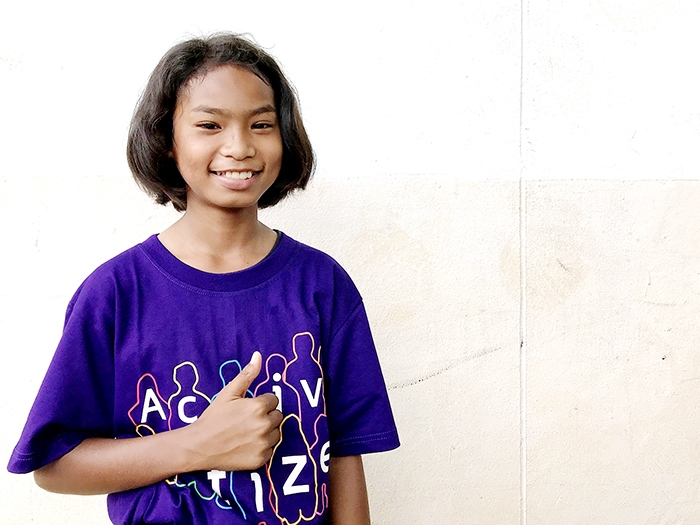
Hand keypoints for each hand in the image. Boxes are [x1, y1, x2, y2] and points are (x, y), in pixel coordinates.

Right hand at [185, 351, 282, 471]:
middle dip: (266, 416)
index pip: (273, 400)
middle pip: (277, 416)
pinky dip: (262, 447)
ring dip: (266, 432)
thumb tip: (258, 356)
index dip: (261, 403)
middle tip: (247, 420)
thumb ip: (247, 374)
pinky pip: (270, 450)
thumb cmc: (213, 418)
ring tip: (247, 432)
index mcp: (258, 407)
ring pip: (276, 433)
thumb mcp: (228, 393)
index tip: (248, 408)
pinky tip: (246, 445)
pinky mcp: (261, 460)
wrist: (199, 446)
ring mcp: (263, 444)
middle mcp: (264, 425)